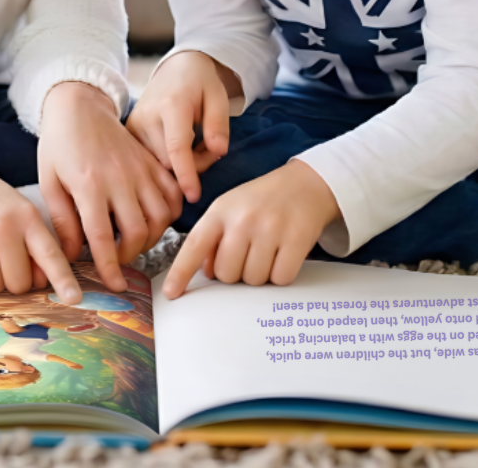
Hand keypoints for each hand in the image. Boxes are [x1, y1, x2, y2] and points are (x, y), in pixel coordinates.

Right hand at [0, 151, 81, 304]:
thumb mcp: (21, 212)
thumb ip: (35, 244)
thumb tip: (42, 282)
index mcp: (27, 216)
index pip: (50, 254)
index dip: (63, 280)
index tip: (74, 299)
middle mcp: (3, 225)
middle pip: (19, 283)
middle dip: (13, 280)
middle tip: (4, 260)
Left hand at [38, 81, 184, 291]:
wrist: (80, 107)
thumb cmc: (59, 144)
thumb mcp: (49, 182)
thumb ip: (62, 221)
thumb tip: (71, 256)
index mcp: (88, 184)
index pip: (102, 236)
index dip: (109, 266)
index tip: (113, 284)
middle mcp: (119, 178)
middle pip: (138, 231)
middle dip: (130, 255)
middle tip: (117, 260)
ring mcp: (140, 169)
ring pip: (161, 217)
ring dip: (151, 238)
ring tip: (133, 241)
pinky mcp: (152, 163)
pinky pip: (173, 195)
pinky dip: (170, 214)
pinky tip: (154, 220)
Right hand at [125, 51, 237, 202]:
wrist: (175, 68)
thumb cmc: (200, 83)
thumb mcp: (218, 97)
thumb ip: (219, 125)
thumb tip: (218, 152)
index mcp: (171, 105)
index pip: (177, 147)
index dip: (187, 174)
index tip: (194, 196)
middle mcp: (147, 116)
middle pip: (169, 162)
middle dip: (193, 165)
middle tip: (208, 148)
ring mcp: (134, 126)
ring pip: (158, 165)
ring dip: (179, 164)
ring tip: (193, 143)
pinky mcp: (128, 133)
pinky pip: (147, 161)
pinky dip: (166, 161)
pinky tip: (176, 146)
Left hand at [162, 160, 340, 299]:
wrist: (305, 183)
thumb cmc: (262, 201)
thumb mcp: (230, 209)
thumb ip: (213, 238)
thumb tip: (205, 273)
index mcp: (220, 211)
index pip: (194, 246)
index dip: (181, 272)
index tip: (172, 293)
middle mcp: (242, 219)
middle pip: (226, 274)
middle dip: (235, 273)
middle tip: (248, 255)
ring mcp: (270, 229)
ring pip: (253, 280)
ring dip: (260, 274)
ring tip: (267, 252)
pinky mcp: (296, 239)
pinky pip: (280, 278)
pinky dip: (281, 275)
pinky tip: (283, 256)